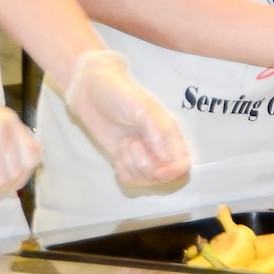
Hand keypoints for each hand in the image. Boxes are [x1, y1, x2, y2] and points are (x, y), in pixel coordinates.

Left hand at [62, 50, 190, 188]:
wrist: (90, 92)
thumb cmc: (120, 95)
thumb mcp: (143, 108)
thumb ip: (159, 131)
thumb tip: (169, 158)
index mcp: (170, 134)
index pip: (182, 165)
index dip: (173, 173)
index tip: (157, 170)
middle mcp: (160, 148)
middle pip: (164, 178)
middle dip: (146, 167)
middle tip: (133, 143)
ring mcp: (142, 156)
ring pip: (145, 180)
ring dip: (131, 165)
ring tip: (125, 143)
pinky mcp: (125, 161)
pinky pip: (129, 180)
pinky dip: (122, 170)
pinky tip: (119, 153)